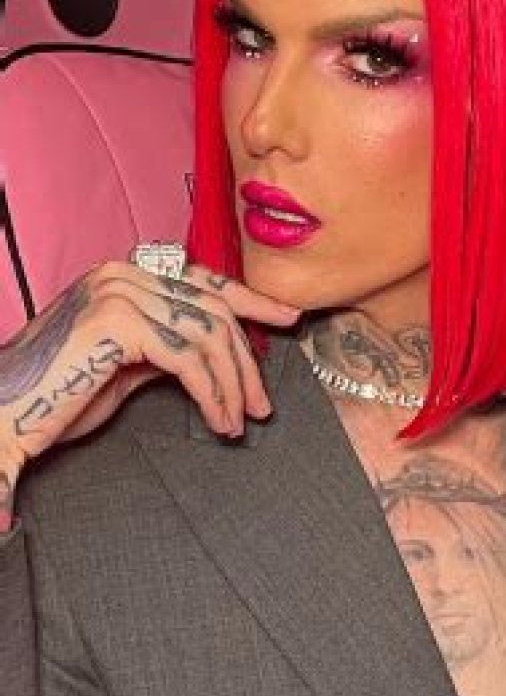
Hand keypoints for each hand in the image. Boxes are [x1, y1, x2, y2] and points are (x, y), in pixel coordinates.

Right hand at [0, 261, 299, 478]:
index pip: (202, 281)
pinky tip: (219, 420)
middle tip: (263, 402)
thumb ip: (167, 346)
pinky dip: (213, 393)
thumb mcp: (127, 363)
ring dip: (234, 383)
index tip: (287, 319)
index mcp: (124, 275)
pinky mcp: (118, 325)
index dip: (250, 300)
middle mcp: (122, 274)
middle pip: (213, 308)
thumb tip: (213, 354)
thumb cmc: (59, 394)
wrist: (6, 413)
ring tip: (240, 420)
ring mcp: (119, 295)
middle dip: (247, 358)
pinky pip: (189, 359)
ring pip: (208, 333)